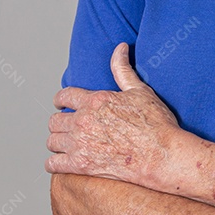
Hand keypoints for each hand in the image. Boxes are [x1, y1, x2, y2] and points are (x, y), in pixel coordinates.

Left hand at [45, 42, 181, 186]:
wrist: (162, 155)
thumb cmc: (155, 124)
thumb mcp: (139, 91)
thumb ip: (123, 70)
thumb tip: (120, 48)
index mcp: (94, 101)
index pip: (63, 96)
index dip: (61, 100)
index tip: (62, 105)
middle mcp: (83, 121)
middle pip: (54, 121)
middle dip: (59, 122)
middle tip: (67, 127)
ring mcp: (80, 144)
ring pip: (52, 141)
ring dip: (57, 142)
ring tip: (66, 144)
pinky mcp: (81, 166)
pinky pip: (53, 164)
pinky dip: (54, 163)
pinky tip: (61, 162)